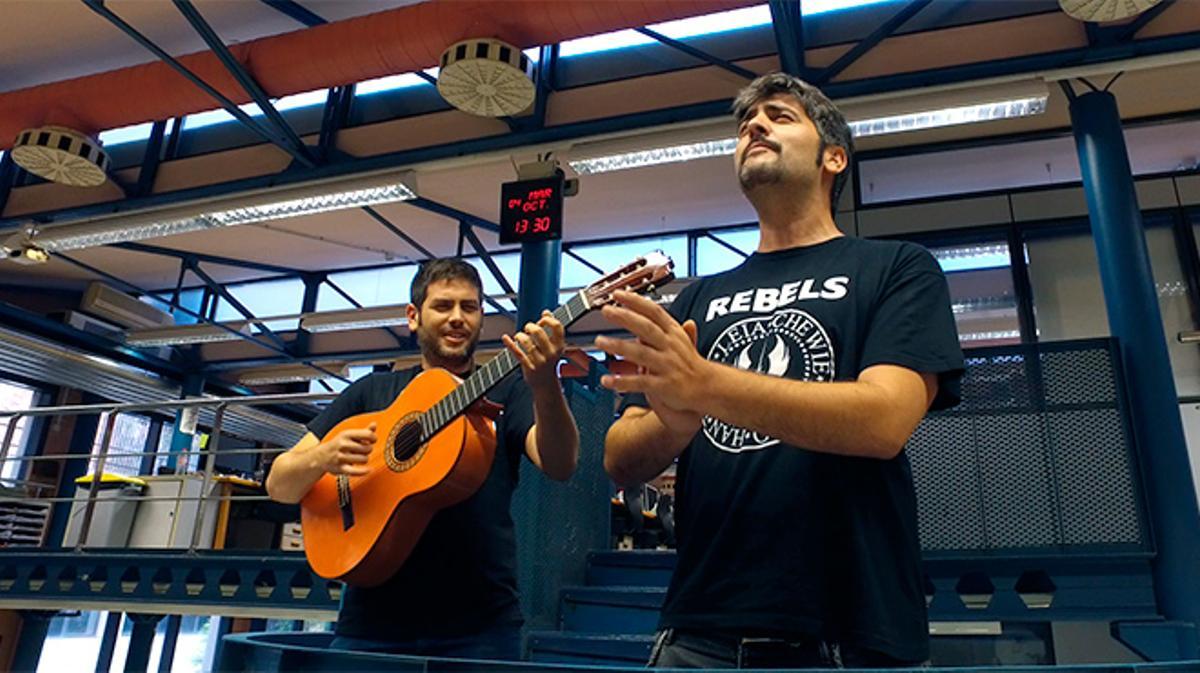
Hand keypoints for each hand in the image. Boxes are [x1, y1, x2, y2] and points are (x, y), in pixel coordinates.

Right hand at [313, 423, 375, 475]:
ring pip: (364, 459)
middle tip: (362, 450)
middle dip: (368, 450)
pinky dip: (364, 471)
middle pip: (368, 448)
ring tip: (358, 457)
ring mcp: (341, 457)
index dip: (373, 438)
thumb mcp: (349, 435)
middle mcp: (343, 445)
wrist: (321, 456)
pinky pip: (356, 472)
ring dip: (364, 459)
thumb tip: (374, 425)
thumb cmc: (339, 444)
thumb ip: (364, 431)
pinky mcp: (340, 469)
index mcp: (346, 434)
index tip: (372, 440)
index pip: (368, 434)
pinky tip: (368, 470)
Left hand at [503, 310, 565, 390]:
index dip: (548, 319)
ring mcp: (540, 360)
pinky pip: (517, 352)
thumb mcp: (553, 346)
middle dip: (530, 326)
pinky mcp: (528, 366)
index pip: (557, 326)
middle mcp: (551, 353)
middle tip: (528, 329)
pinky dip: (509, 343)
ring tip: (519, 337)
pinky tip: (505, 338)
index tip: (542, 320)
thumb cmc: (548, 360)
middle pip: (538, 331)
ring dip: (520, 336)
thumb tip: (546, 311)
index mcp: (559, 346)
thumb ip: (550, 329)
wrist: (545, 383)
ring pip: (526, 341)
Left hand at [594, 290, 709, 416]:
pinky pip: (640, 382)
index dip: (636, 301)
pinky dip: (622, 382)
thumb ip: (671, 327)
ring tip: (600, 342)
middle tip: (606, 310)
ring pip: (640, 353)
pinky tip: (607, 380)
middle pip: (646, 328)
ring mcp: (667, 365)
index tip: (619, 294)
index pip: (654, 312)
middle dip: (625, 317)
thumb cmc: (692, 365)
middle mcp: (670, 346)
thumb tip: (664, 313)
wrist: (709, 388)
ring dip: (618, 346)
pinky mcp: (664, 385)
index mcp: (673, 334)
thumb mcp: (684, 341)